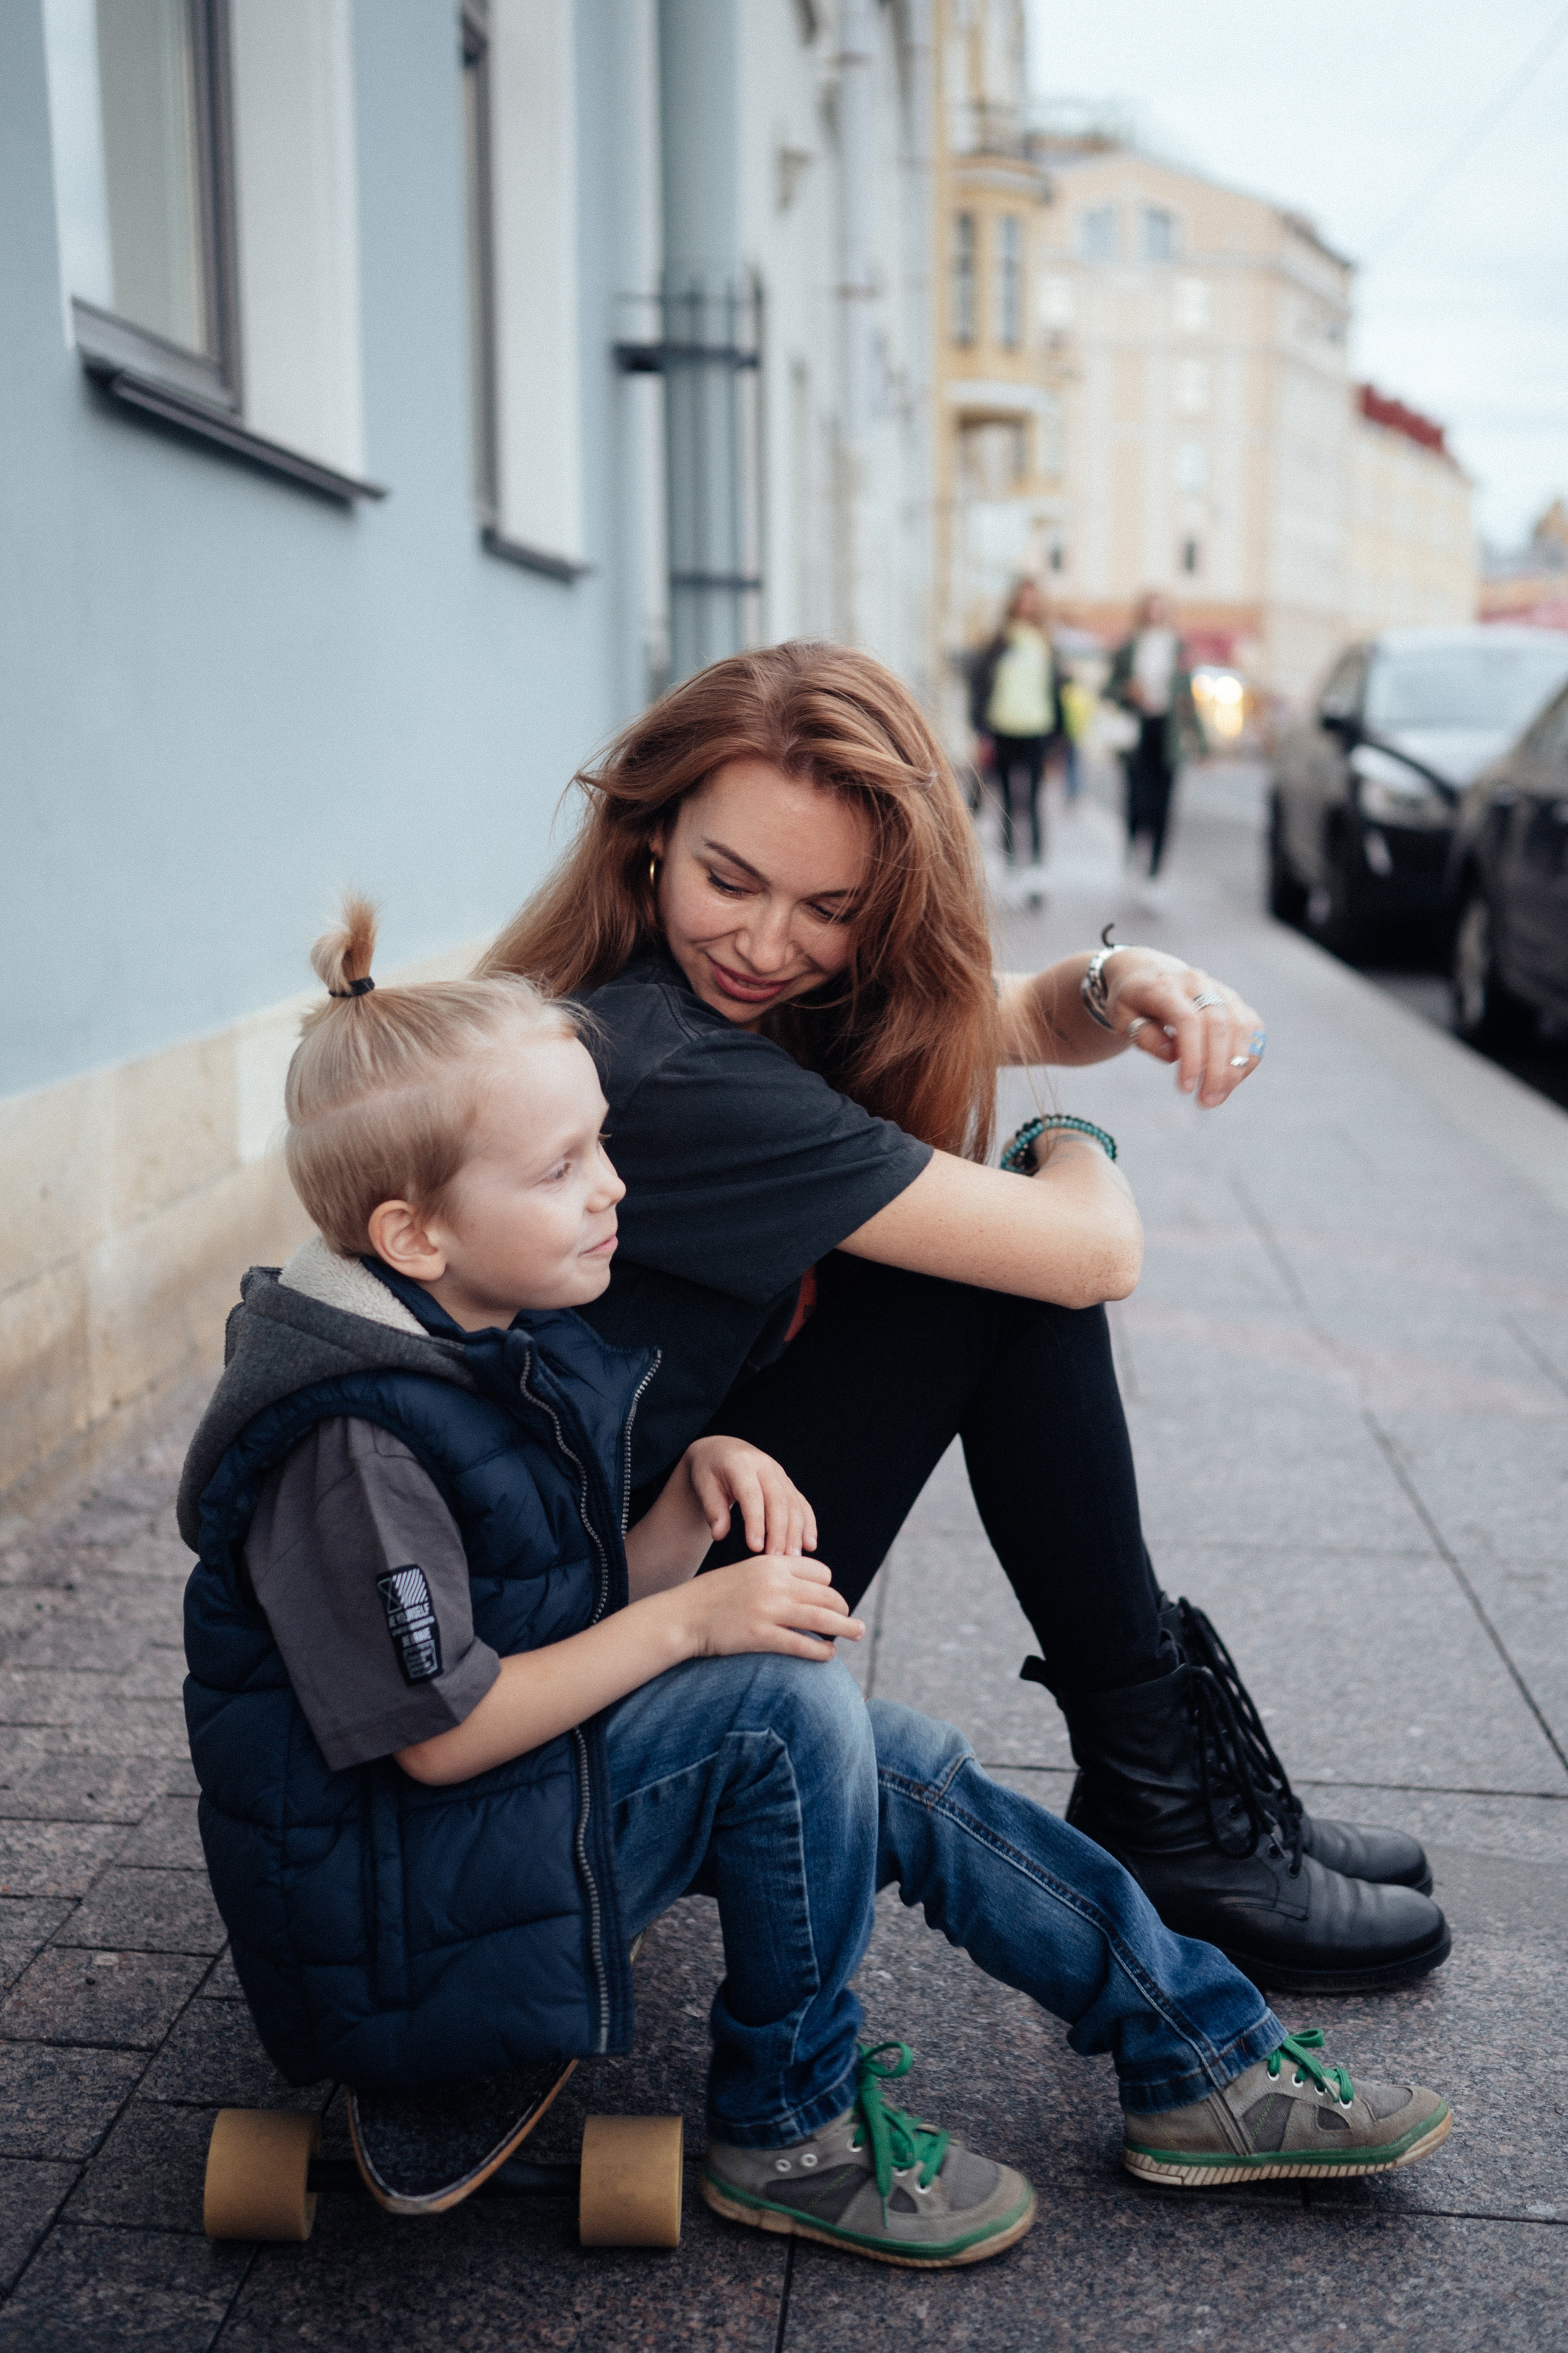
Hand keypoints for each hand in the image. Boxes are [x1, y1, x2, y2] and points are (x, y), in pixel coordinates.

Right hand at [673, 1555, 862, 1662]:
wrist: (683, 1615)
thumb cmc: (714, 1596)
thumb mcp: (746, 1572)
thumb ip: (775, 1576)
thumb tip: (807, 1590)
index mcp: (772, 1564)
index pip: (820, 1573)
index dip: (828, 1588)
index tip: (829, 1601)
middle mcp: (774, 1584)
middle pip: (827, 1595)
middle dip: (843, 1610)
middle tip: (851, 1622)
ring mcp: (768, 1610)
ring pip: (822, 1619)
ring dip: (846, 1628)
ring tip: (857, 1633)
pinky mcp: (761, 1636)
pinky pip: (802, 1644)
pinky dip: (821, 1651)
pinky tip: (828, 1655)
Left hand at [681, 1437, 816, 1556]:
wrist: (722, 1450)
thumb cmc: (709, 1470)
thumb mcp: (703, 1485)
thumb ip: (712, 1509)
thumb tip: (719, 1535)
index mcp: (741, 1464)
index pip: (752, 1495)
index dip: (756, 1522)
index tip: (755, 1548)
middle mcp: (765, 1466)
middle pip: (778, 1501)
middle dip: (780, 1531)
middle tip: (776, 1558)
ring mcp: (780, 1474)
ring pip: (794, 1504)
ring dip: (796, 1532)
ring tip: (793, 1557)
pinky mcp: (787, 1483)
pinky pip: (801, 1503)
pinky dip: (808, 1524)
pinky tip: (809, 1544)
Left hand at [1102, 948, 1266, 1108]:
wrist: (1148, 972)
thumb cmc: (1132, 1001)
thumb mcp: (1122, 1018)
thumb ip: (1143, 1036)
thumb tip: (1173, 1055)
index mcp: (1166, 985)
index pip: (1188, 1020)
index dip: (1191, 1056)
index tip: (1185, 1089)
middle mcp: (1198, 983)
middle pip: (1219, 1024)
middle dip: (1216, 1068)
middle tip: (1206, 1102)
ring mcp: (1221, 990)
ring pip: (1242, 1026)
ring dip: (1235, 1067)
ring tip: (1217, 1097)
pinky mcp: (1235, 1001)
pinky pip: (1252, 1029)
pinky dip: (1247, 1057)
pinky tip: (1232, 1080)